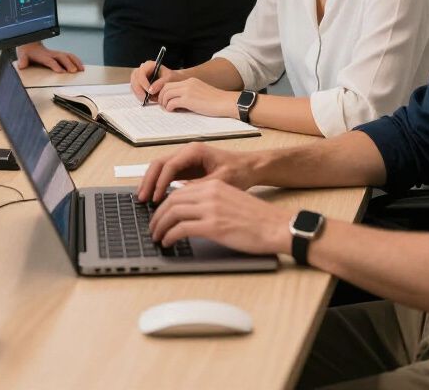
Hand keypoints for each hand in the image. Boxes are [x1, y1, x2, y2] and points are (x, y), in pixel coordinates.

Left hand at [16, 42, 83, 72]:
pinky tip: (80, 66)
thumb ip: (22, 60)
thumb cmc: (26, 52)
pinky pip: (69, 56)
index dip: (55, 65)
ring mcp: (55, 53)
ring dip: (75, 62)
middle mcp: (50, 53)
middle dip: (68, 64)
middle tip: (74, 71)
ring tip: (81, 69)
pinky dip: (76, 60)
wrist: (29, 43)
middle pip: (61, 57)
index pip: (50, 60)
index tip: (61, 71)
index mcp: (42, 55)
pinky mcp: (58, 54)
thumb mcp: (22, 55)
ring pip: (68, 55)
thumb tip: (22, 65)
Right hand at [130, 61, 177, 99]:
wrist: (174, 81)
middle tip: (145, 98)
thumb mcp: (169, 78)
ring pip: (133, 84)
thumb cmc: (172, 77)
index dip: (143, 82)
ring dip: (137, 93)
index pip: (141, 73)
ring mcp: (139, 76)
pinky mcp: (139, 84)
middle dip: (139, 89)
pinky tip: (144, 99)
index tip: (149, 91)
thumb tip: (151, 90)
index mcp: (149, 65)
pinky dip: (138, 95)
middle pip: (134, 78)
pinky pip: (135, 89)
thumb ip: (160, 83)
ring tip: (145, 100)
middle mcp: (142, 69)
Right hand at [137, 141, 254, 203]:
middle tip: (142, 198)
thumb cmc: (239, 171)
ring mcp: (185, 159)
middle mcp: (187, 152)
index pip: (170, 165)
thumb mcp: (221, 181)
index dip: (160, 182)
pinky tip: (155, 198)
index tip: (155, 198)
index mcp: (194, 151)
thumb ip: (200, 187)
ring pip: (161, 168)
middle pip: (160, 163)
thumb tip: (181, 196)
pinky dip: (159, 184)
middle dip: (149, 180)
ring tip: (144, 199)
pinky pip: (167, 174)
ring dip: (151, 182)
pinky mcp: (186, 168)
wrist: (249, 167)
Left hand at [148, 180, 292, 255]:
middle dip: (158, 215)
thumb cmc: (258, 219)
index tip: (158, 215)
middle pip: (172, 201)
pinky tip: (168, 242)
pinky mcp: (213, 226)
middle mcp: (210, 193)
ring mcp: (211, 209)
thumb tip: (191, 214)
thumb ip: (211, 202)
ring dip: (160, 226)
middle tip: (152, 228)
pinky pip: (181, 229)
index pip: (179, 191)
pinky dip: (170, 236)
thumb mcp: (230, 201)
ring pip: (173, 213)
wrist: (276, 226)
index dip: (164, 204)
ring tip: (157, 237)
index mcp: (214, 185)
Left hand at [157, 78, 236, 118]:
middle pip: (166, 87)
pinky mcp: (188, 100)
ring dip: (165, 103)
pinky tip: (174, 111)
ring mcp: (187, 91)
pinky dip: (170, 108)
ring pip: (166, 94)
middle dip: (161, 97)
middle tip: (164, 106)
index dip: (164, 92)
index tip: (165, 100)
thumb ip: (189, 93)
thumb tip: (177, 102)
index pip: (170, 83)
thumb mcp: (200, 92)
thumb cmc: (215, 102)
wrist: (226, 102)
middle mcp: (187, 83)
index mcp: (190, 81)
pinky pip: (171, 103)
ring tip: (168, 110)